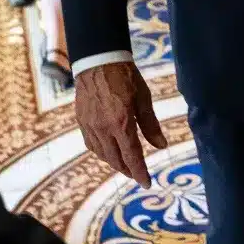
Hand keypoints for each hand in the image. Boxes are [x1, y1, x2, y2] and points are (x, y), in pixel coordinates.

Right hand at [76, 61, 166, 185]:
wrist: (98, 60)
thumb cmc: (125, 76)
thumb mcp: (143, 98)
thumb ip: (151, 125)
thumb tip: (161, 146)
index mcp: (121, 123)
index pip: (132, 157)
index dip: (140, 173)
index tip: (147, 183)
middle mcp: (104, 128)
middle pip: (116, 160)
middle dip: (128, 170)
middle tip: (137, 174)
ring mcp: (90, 126)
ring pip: (102, 154)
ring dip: (114, 163)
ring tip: (124, 164)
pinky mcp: (81, 121)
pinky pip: (91, 144)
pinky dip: (101, 152)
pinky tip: (107, 151)